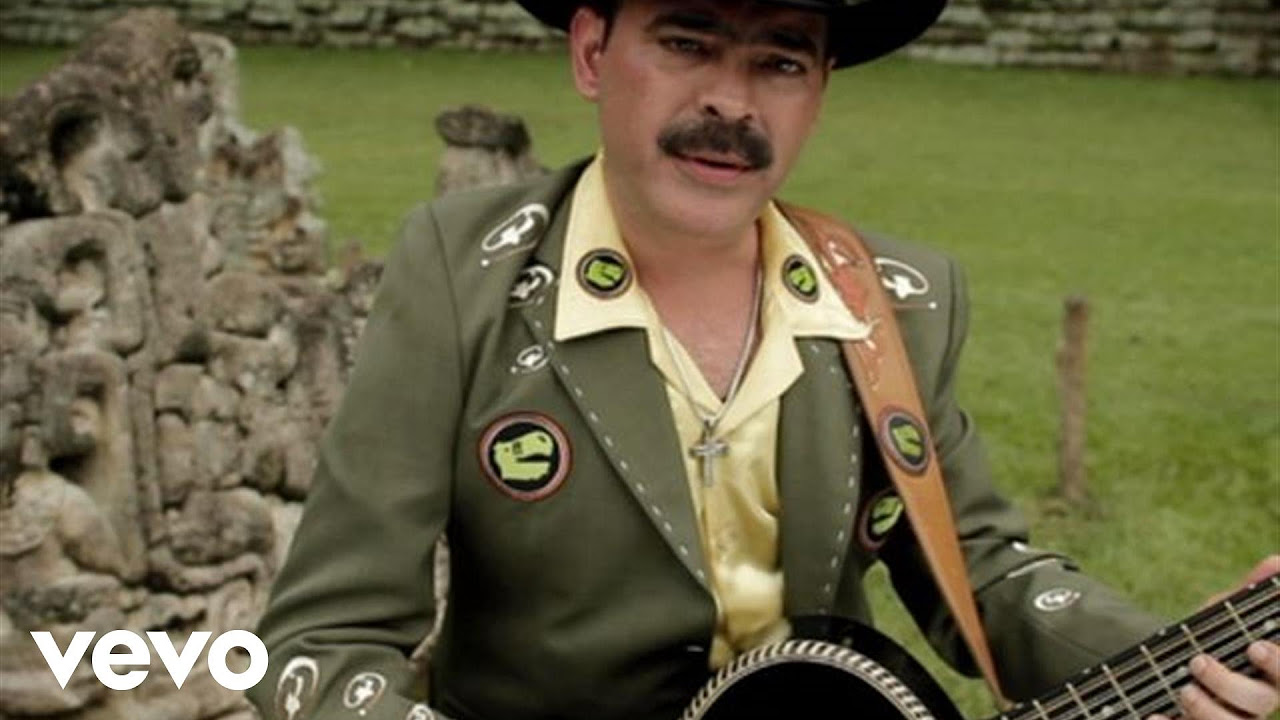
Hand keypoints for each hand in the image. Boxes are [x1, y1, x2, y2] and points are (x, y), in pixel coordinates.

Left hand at [1150, 556, 1279, 719]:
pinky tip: (1153, 716)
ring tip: (1182, 689)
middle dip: (1230, 684)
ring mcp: (1230, 719)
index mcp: (1271, 675)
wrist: (1176, 667)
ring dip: (1206, 709)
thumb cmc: (1212, 640)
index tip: (1254, 647)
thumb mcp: (1225, 615)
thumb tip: (1275, 561)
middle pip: (1259, 703)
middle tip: (1198, 661)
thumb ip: (1248, 593)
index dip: (1278, 663)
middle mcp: (1257, 703)